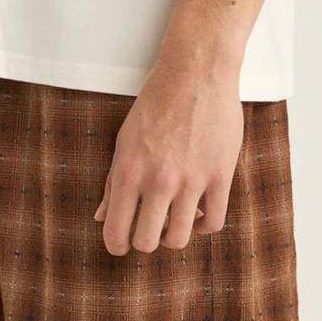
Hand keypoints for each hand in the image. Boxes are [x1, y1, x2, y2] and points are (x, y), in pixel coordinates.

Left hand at [94, 54, 243, 254]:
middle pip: (147, 242)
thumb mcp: (124, 142)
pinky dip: (206, 226)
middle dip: (147, 241)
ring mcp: (191, 181)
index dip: (117, 246)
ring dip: (176, 236)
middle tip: (151, 230)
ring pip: (180, 238)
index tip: (122, 246)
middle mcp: (158, 181)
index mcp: (128, 173)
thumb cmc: (157, 104)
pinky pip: (215, 222)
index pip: (116, 231)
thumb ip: (111, 183)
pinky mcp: (220, 176)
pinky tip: (201, 214)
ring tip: (177, 221)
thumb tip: (101, 217)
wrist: (196, 74)